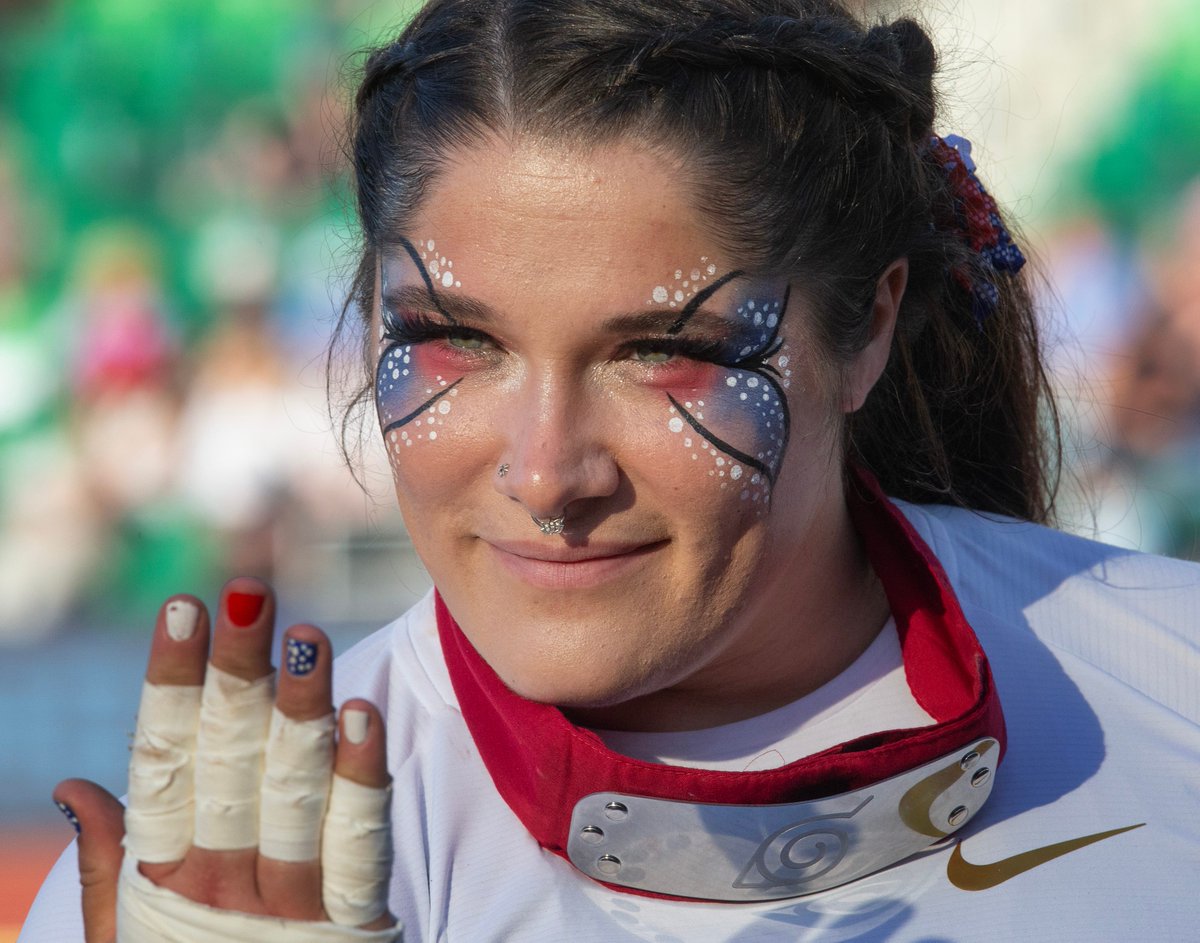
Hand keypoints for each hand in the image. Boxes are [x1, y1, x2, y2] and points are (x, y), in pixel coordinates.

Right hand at [53, 578, 394, 941]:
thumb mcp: (136, 939)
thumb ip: (114, 865)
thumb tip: (78, 784)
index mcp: (163, 882)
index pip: (162, 767)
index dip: (171, 687)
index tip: (180, 610)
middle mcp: (219, 889)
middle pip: (228, 767)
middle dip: (236, 678)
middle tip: (247, 596)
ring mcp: (286, 910)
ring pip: (293, 794)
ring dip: (300, 711)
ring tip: (306, 634)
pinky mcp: (347, 929)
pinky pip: (356, 848)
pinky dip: (358, 781)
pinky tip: (361, 718)